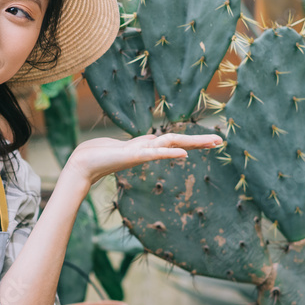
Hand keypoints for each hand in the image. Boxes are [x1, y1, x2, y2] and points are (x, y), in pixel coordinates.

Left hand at [64, 131, 223, 187]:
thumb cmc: (99, 156)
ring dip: (192, 144)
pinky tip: (183, 155)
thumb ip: (137, 146)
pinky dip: (169, 154)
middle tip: (220, 141)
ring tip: (211, 143)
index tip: (211, 140)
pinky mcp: (134, 156)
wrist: (83, 163)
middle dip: (199, 142)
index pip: (174, 140)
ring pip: (172, 145)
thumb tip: (148, 144)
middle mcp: (148, 148)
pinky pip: (155, 154)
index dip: (192, 141)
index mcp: (147, 146)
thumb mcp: (123, 147)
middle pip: (179, 142)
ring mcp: (143, 152)